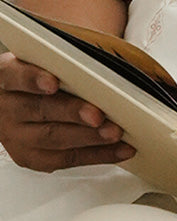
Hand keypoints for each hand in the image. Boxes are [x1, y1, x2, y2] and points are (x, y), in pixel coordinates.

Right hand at [0, 52, 133, 170]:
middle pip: (39, 109)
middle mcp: (6, 107)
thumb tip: (107, 66)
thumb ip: (68, 62)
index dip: (32, 79)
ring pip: (53, 138)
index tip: (53, 82)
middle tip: (98, 115)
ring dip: (89, 137)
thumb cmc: (44, 79)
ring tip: (115, 133)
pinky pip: (67, 158)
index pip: (14, 75)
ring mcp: (15, 135)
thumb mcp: (47, 62)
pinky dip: (98, 154)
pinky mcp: (31, 157)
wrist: (22, 105)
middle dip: (72, 112)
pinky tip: (121, 149)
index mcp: (6, 75)